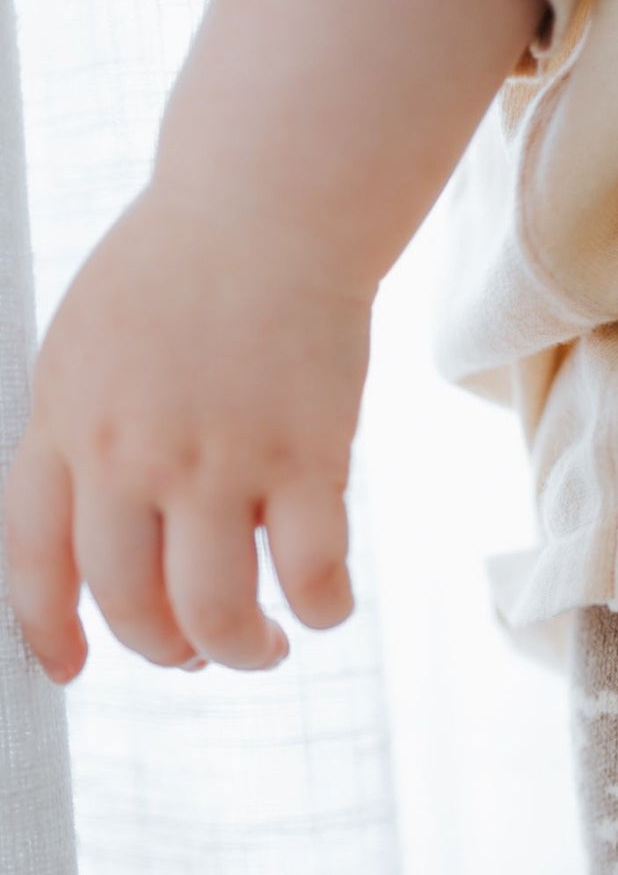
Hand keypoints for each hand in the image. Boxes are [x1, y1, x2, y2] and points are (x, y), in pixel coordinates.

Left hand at [2, 180, 372, 683]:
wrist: (266, 203)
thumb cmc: (179, 275)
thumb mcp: (84, 348)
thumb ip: (80, 441)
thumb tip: (107, 542)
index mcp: (67, 422)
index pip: (34, 557)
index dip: (50, 630)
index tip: (72, 671)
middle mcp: (132, 451)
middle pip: (132, 603)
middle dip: (167, 650)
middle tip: (199, 651)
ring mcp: (219, 457)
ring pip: (217, 612)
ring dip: (243, 652)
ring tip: (265, 645)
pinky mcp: (306, 456)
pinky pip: (311, 575)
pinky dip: (322, 610)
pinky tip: (325, 602)